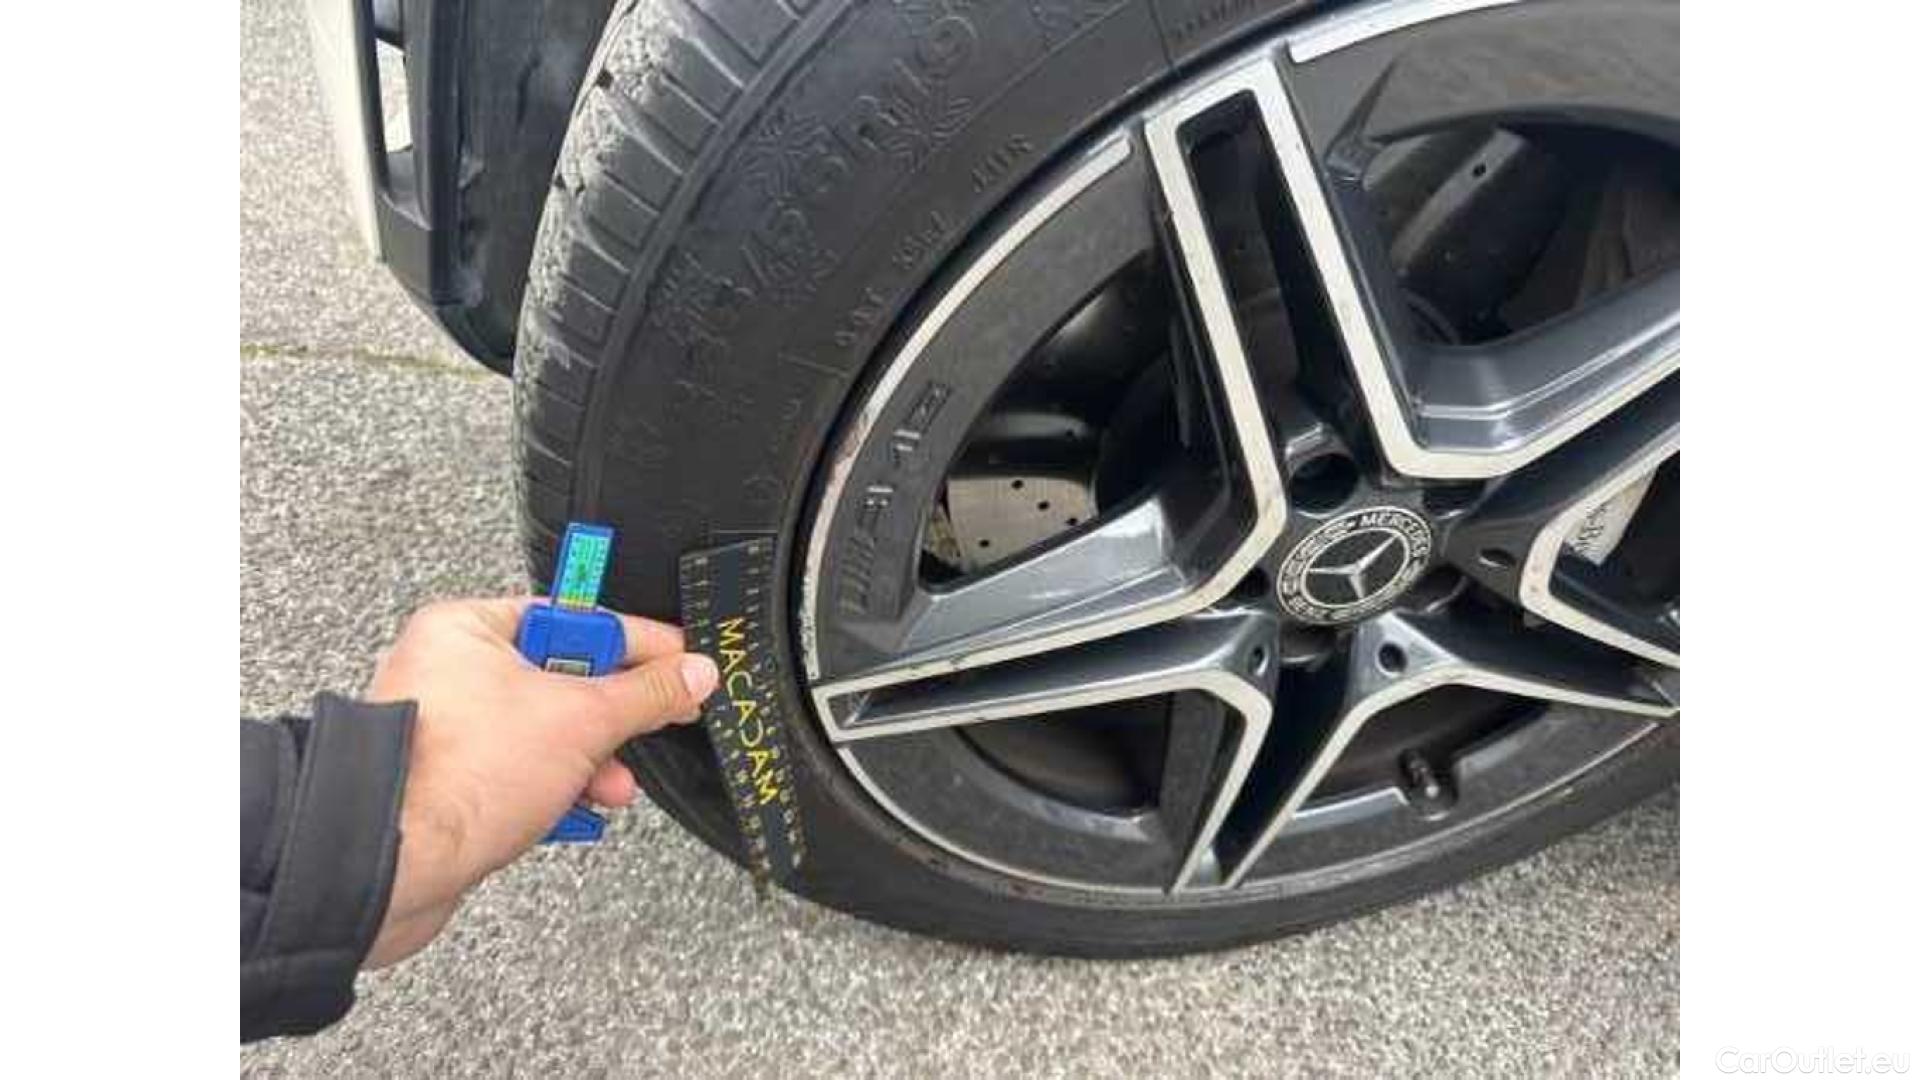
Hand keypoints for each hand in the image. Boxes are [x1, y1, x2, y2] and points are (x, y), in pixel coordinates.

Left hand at [360, 597, 717, 967]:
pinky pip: (521, 774)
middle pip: (563, 678)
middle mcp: (451, 673)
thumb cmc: (457, 778)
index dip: (637, 642)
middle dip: (613, 715)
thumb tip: (690, 674)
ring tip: (612, 783)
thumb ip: (646, 694)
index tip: (680, 661)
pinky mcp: (451, 786)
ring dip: (590, 761)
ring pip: (545, 733)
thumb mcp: (582, 719)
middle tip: (656, 720)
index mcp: (468, 629)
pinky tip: (576, 809)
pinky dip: (556, 790)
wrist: (396, 866)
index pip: (575, 620)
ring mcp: (450, 734)